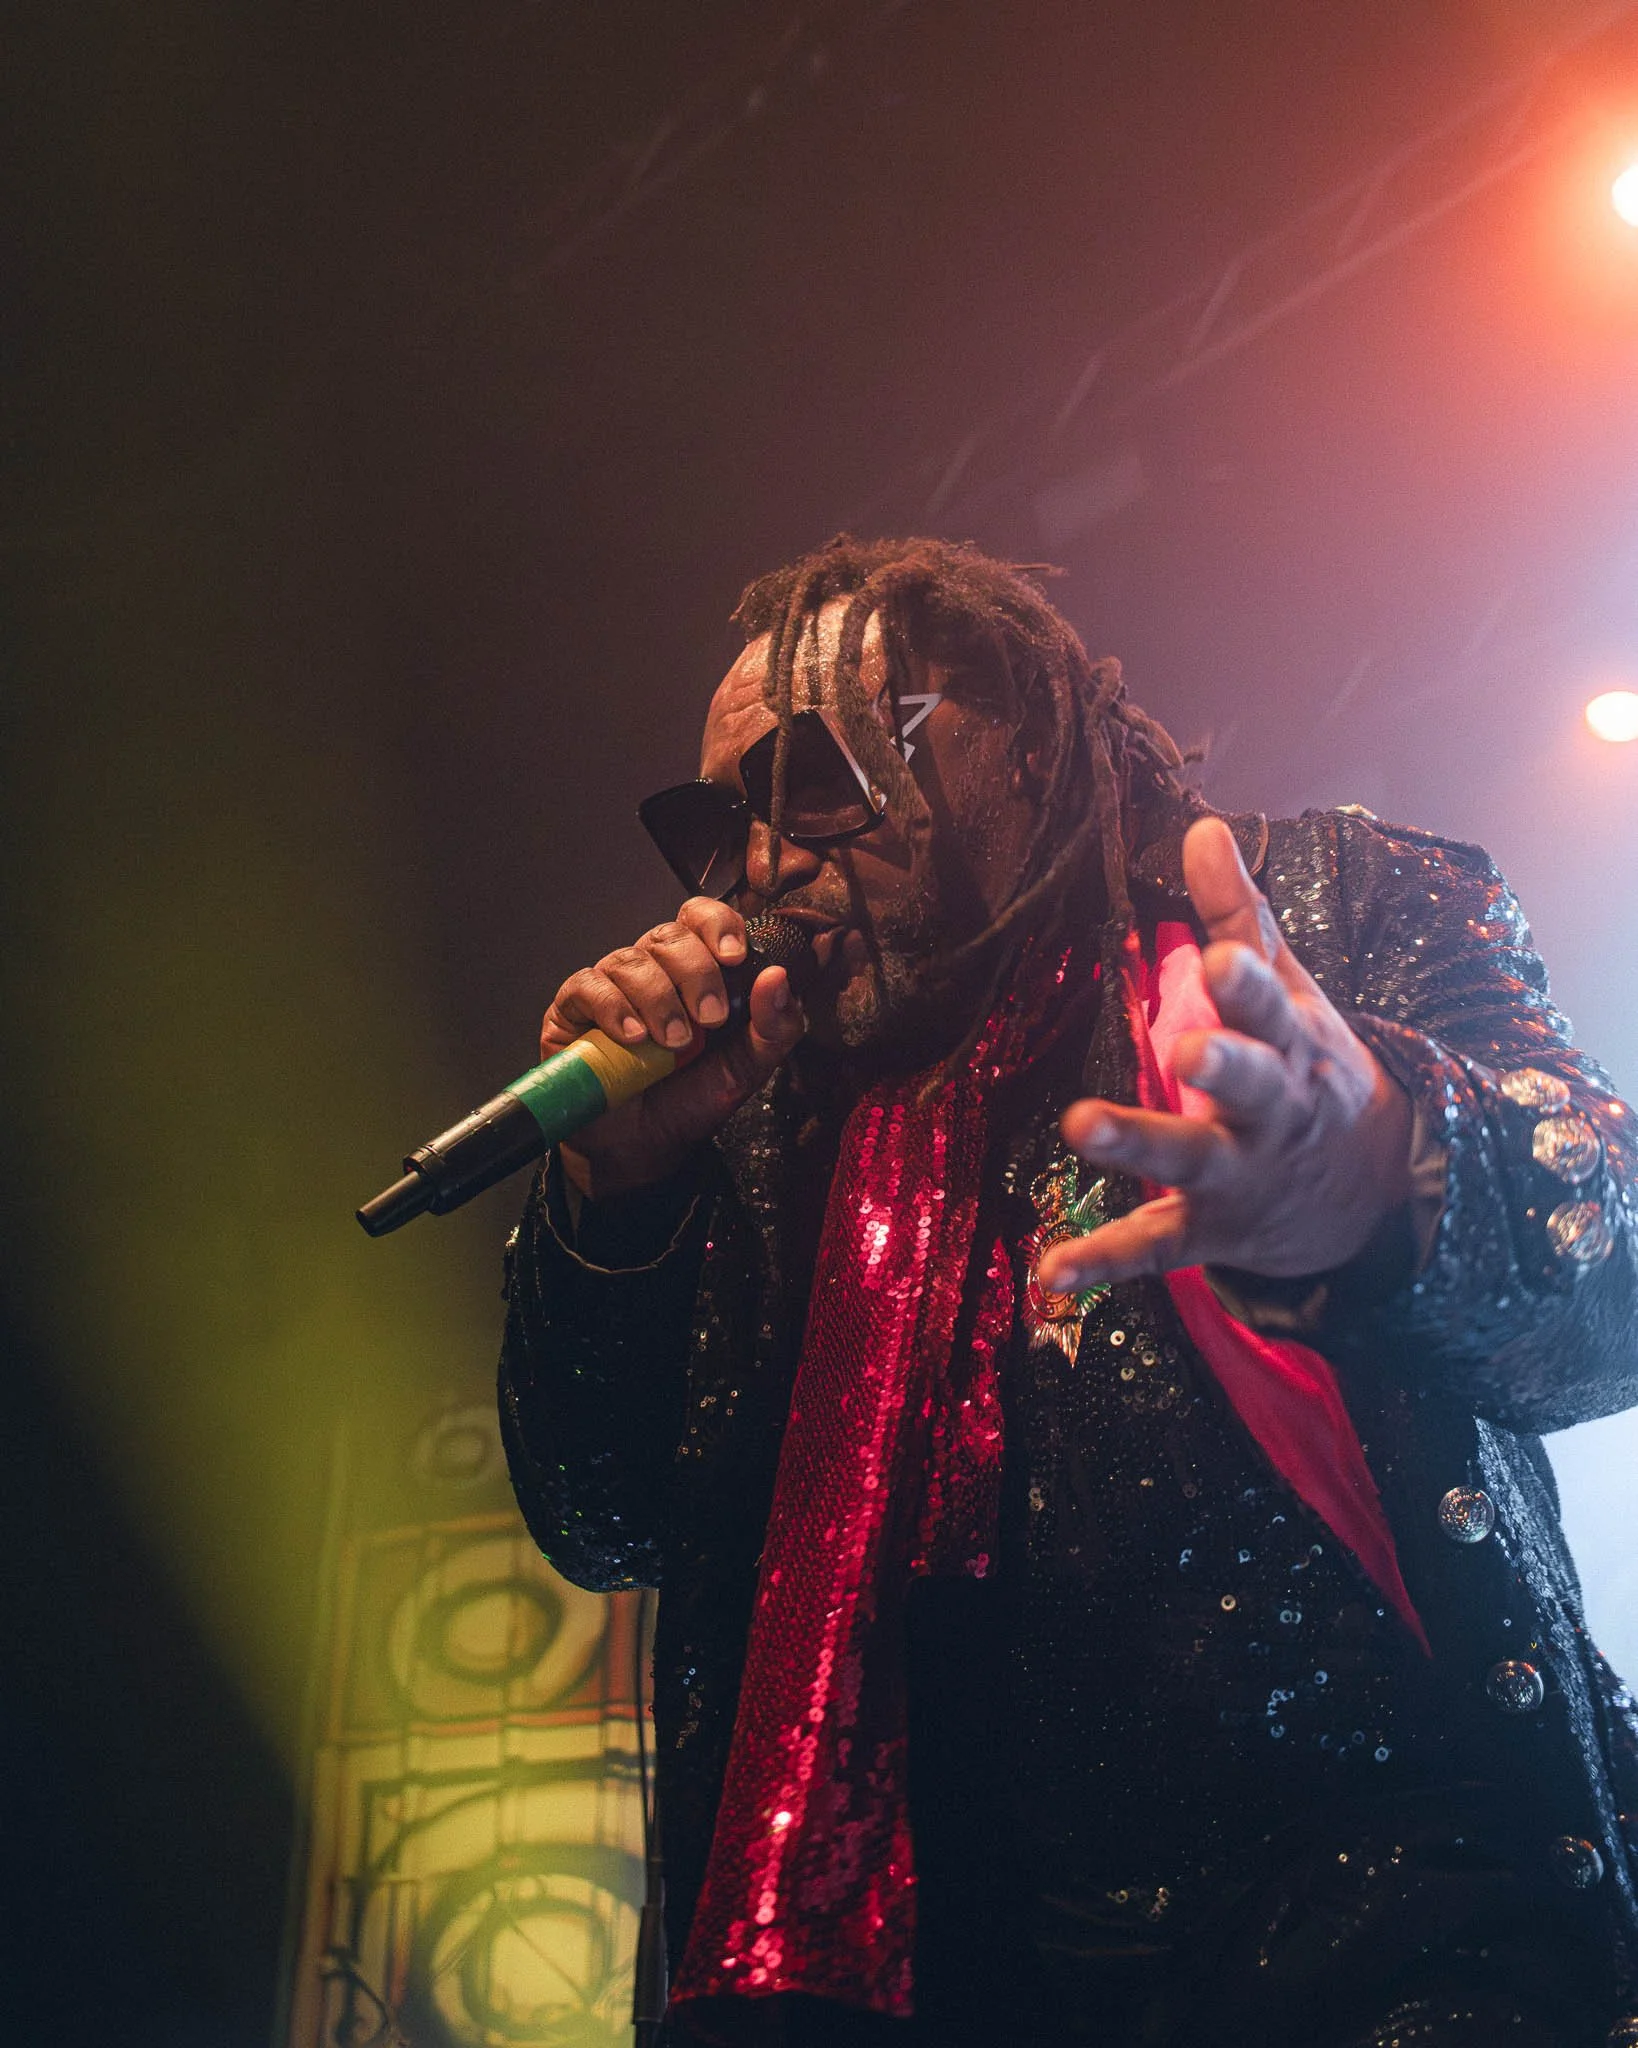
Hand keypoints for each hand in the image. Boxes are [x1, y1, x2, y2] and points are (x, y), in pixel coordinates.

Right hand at [543, 898, 805, 1200]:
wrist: (642, 1148)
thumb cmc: (691, 1100)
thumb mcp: (747, 1069)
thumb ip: (772, 1027)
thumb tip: (779, 978)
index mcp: (694, 971)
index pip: (700, 919)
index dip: (717, 925)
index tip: (735, 957)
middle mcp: (650, 970)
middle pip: (669, 936)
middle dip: (696, 973)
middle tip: (710, 1019)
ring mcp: (609, 987)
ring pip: (630, 961)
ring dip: (659, 999)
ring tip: (673, 1044)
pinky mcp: (570, 1010)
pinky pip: (587, 986)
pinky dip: (613, 1007)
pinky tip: (632, 1037)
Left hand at [1037, 816, 1412, 1290]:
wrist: (1372, 1191)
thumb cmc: (1310, 1070)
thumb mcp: (1291, 993)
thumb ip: (1239, 915)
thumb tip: (1201, 826)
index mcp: (1289, 1043)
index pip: (1270, 1005)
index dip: (1248, 985)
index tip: (1221, 962)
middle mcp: (1269, 1109)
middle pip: (1249, 1083)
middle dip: (1224, 1066)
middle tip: (1189, 1051)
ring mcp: (1239, 1172)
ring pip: (1189, 1159)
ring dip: (1138, 1144)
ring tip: (1081, 1126)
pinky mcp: (1209, 1227)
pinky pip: (1154, 1245)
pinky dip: (1103, 1262)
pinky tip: (1050, 1273)